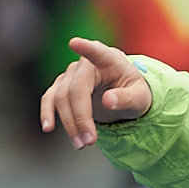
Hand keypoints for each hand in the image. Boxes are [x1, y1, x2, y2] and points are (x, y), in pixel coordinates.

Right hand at [39, 37, 154, 146]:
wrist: (124, 94)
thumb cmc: (134, 91)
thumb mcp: (140, 98)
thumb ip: (127, 98)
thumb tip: (108, 101)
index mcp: (109, 59)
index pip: (96, 52)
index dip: (86, 48)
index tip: (75, 43)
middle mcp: (85, 64)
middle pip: (75, 90)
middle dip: (80, 118)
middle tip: (89, 142)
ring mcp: (70, 74)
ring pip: (60, 98)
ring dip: (68, 123)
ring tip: (81, 144)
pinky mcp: (61, 86)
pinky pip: (50, 99)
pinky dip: (48, 113)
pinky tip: (48, 127)